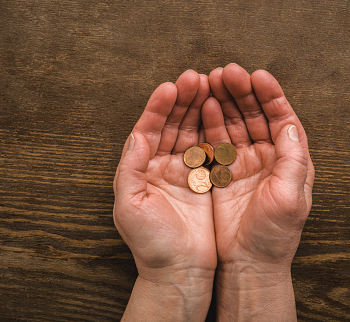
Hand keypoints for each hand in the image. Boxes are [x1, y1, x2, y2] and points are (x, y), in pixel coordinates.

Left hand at [113, 70, 215, 320]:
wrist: (181, 272)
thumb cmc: (152, 244)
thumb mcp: (130, 206)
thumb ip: (129, 168)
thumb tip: (136, 135)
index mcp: (141, 170)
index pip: (147, 129)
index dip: (158, 107)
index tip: (171, 87)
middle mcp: (161, 166)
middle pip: (171, 124)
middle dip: (182, 100)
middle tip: (195, 77)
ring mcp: (185, 172)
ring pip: (191, 131)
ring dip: (199, 108)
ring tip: (210, 84)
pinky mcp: (207, 180)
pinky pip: (210, 147)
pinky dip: (214, 128)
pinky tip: (220, 110)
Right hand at [202, 63, 314, 319]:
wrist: (248, 264)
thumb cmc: (274, 235)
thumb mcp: (291, 197)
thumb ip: (294, 159)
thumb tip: (291, 124)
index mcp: (289, 160)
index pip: (282, 118)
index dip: (271, 95)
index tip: (256, 75)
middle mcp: (267, 157)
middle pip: (255, 115)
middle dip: (242, 92)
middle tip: (226, 72)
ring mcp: (242, 163)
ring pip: (233, 123)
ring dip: (223, 101)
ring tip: (210, 81)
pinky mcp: (220, 173)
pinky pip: (214, 140)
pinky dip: (209, 122)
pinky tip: (202, 106)